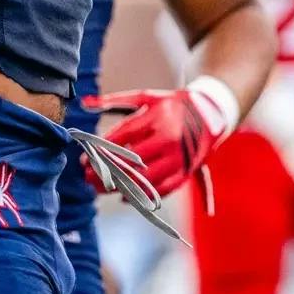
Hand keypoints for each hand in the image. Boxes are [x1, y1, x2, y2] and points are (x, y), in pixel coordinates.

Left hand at [89, 86, 230, 197]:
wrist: (210, 113)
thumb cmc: (170, 104)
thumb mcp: (144, 96)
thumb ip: (113, 100)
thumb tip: (84, 102)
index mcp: (157, 117)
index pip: (123, 136)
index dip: (101, 150)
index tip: (84, 161)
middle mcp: (169, 138)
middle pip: (131, 161)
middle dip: (106, 172)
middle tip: (87, 179)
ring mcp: (180, 156)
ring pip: (146, 179)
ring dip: (121, 187)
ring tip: (101, 190)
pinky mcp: (187, 171)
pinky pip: (163, 188)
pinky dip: (144, 195)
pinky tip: (125, 197)